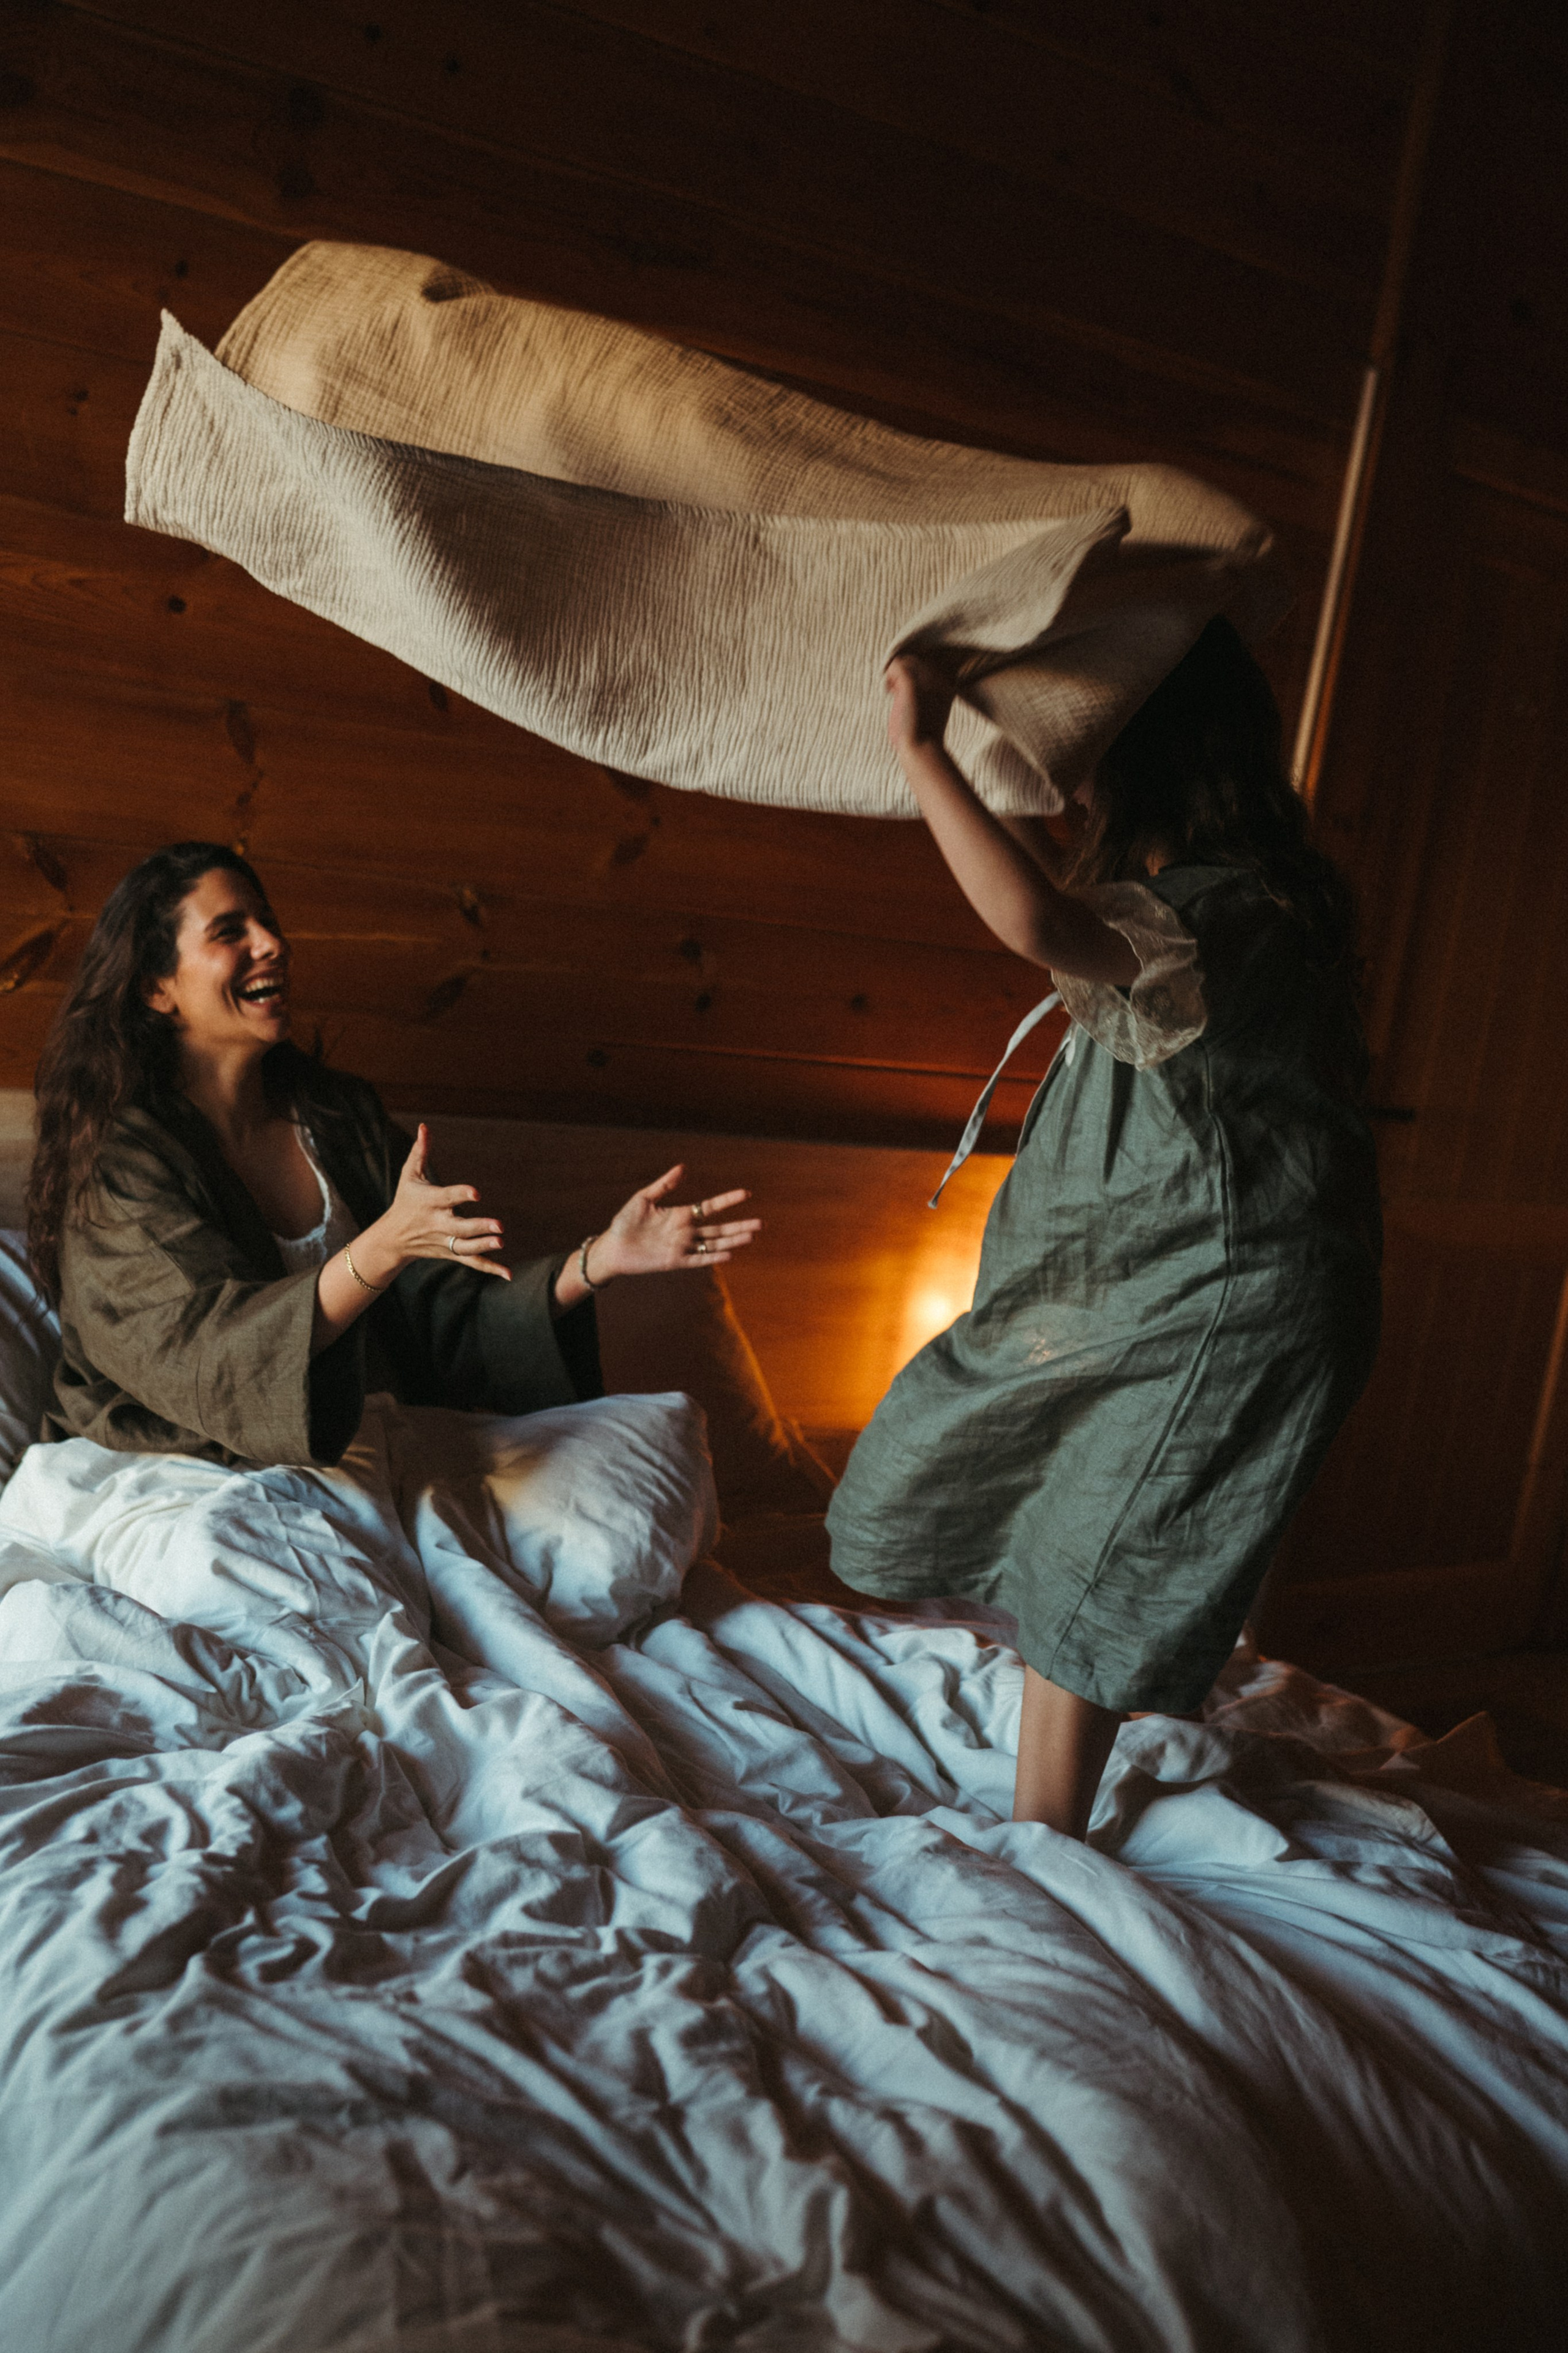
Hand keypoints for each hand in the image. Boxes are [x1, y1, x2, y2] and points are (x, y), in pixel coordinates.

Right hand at [370, 1123, 509, 1280]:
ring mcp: (445, 1241)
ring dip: (484, 1247)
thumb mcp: (409, 1175)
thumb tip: (425, 1126)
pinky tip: (508, 1274)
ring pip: (465, 1247)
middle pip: (459, 1228)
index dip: (461, 1194)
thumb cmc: (405, 1201)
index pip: (447, 1198)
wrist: (393, 1239)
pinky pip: (472, 1262)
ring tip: (501, 1242)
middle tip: (499, 1226)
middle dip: (478, 1227)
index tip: (476, 1193)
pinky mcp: (451, 1253)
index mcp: (430, 1202)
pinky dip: (489, 1268)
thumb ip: (420, 1151)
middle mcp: (438, 1224)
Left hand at [587, 1164, 760, 1283]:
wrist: (612, 1247)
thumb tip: (684, 1167)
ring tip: (751, 1236)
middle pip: (719, 1228)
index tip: (746, 1194)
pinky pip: (697, 1260)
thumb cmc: (625, 1222)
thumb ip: (664, 1184)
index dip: (728, 1200)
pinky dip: (712, 1257)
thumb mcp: (643, 1198)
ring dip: (732, 1241)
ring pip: (713, 1244)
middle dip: (740, 1226)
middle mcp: (685, 1232)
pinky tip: (729, 1255)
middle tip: (761, 1224)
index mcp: (680, 1215)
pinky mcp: (674, 1262)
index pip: (710, 1207)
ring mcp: (681, 1247)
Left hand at [885, 653, 955, 752]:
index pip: (928, 664)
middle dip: (904, 674)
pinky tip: (889, 691)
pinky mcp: (911, 683)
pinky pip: (896, 665)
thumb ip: (925, 694)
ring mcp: (927, 679)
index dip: (915, 675)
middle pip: (916, 659)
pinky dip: (889, 676)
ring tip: (893, 692)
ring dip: (896, 675)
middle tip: (898, 693)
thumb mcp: (930, 711)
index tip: (907, 693)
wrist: (921, 750)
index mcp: (948, 685)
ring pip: (905, 660)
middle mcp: (940, 678)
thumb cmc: (923, 736)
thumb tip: (906, 681)